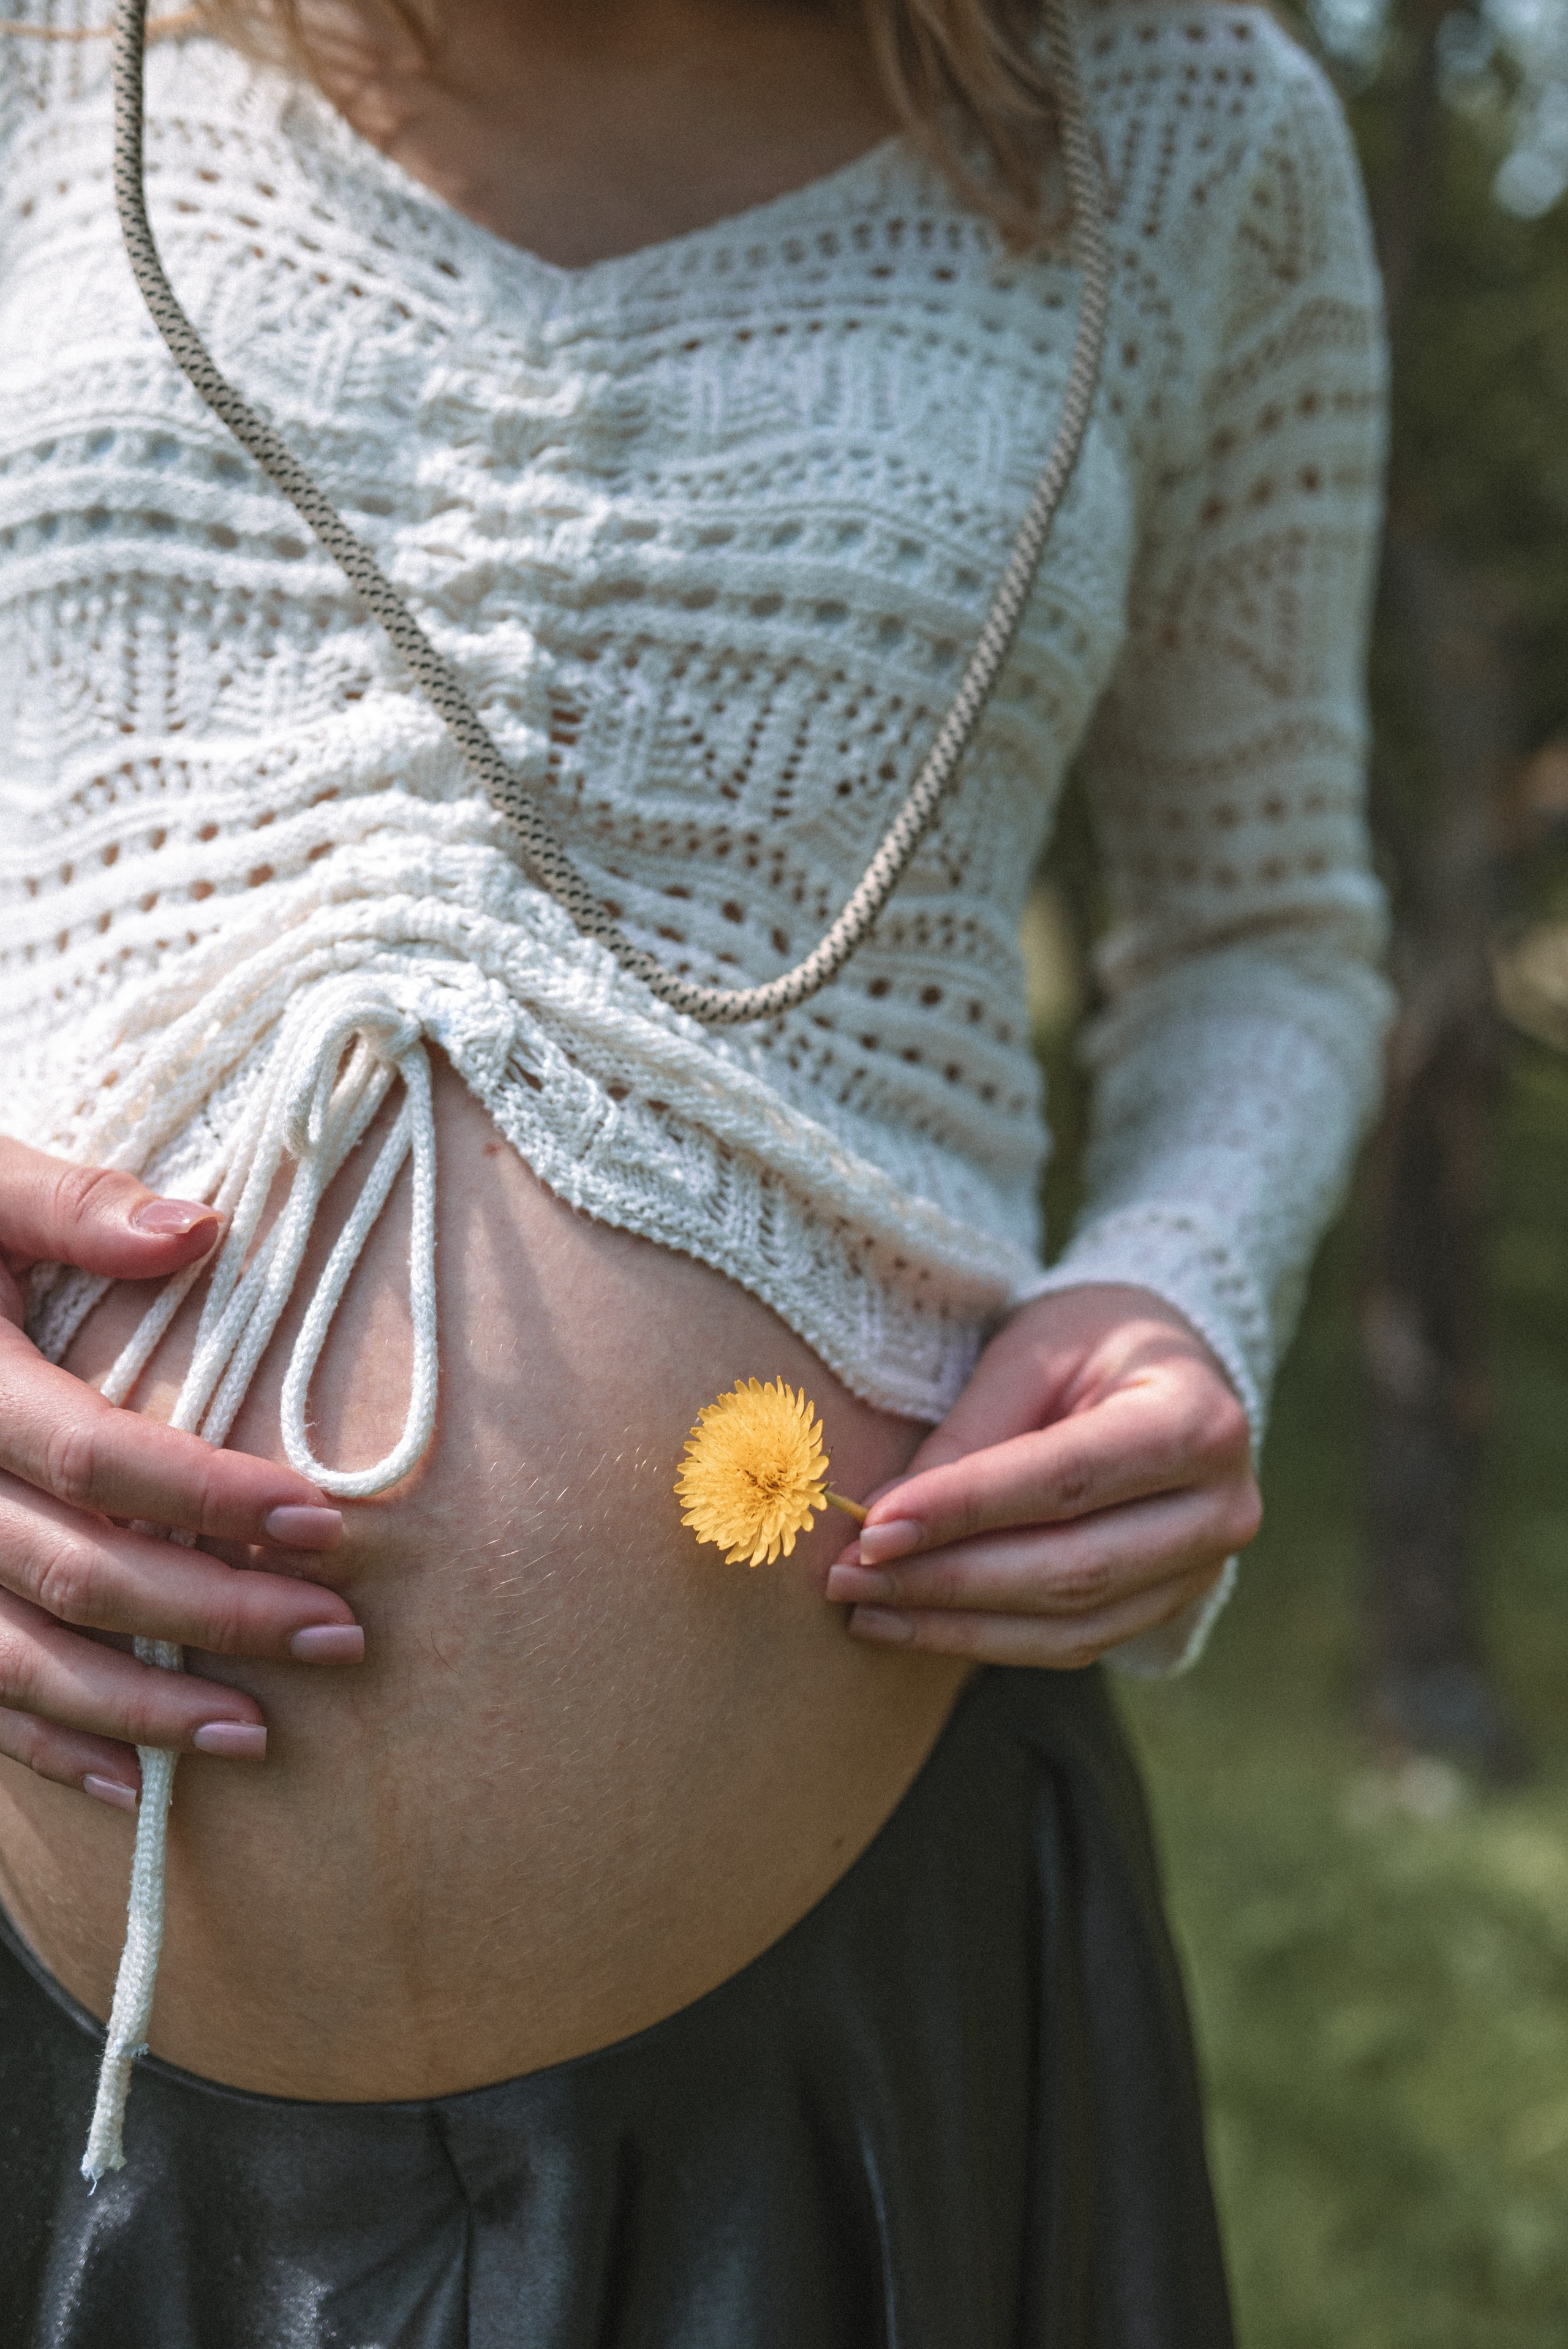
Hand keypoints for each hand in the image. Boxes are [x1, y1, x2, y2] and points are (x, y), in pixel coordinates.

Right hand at [0, 1140, 363, 1812]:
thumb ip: (73, 1206)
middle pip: (77, 1571)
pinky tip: (136, 1783)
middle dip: (214, 1614)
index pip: (92, 1455)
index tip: (322, 1523)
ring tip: (257, 1732)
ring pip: (23, 1656)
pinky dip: (52, 1745)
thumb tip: (198, 1230)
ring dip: (142, 1706)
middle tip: (340, 1638)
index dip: (207, 1496)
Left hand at [824, 1283, 1260, 1666]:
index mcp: (1198, 1421)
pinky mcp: (1168, 1605)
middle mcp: (1221, 1508)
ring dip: (956, 1624)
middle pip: (1071, 1567)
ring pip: (1071, 1624)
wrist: (1169, 1367)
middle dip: (948, 1579)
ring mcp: (1204, 1570)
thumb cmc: (1093, 1343)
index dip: (965, 1509)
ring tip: (864, 1606)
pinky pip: (1074, 1644)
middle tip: (848, 1575)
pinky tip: (912, 1622)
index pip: (1067, 1478)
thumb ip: (970, 1434)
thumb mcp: (1033, 1352)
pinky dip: (987, 1639)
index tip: (873, 1525)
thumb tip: (884, 1519)